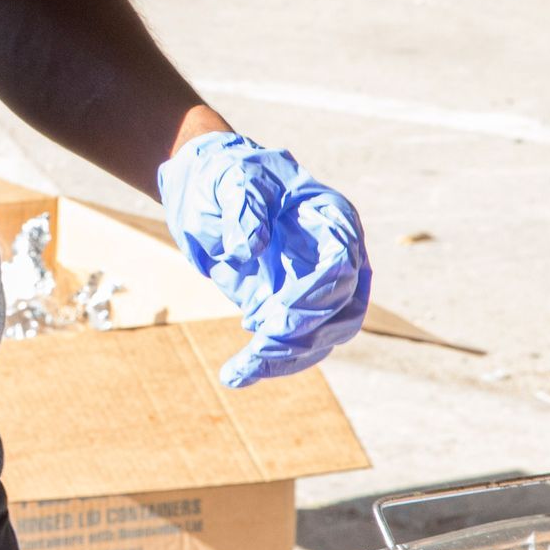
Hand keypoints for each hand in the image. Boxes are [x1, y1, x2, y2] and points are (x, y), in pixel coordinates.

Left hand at [157, 132, 369, 389]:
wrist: (207, 188)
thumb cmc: (228, 175)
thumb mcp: (233, 179)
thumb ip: (244, 210)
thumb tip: (247, 252)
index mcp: (333, 221)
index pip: (342, 269)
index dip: (316, 299)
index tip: (277, 322)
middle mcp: (337, 258)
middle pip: (341, 312)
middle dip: (302, 337)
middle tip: (257, 351)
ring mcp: (316, 287)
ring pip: (322, 338)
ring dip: (285, 359)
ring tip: (238, 372)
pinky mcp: (291, 308)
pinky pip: (294, 346)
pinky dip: (269, 362)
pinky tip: (237, 373)